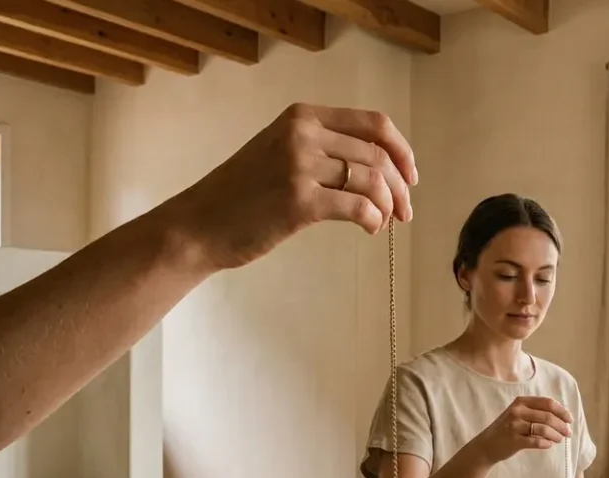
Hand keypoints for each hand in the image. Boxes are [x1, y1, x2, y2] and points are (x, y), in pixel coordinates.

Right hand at [162, 103, 416, 270]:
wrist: (198, 225)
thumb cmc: (242, 195)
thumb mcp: (280, 152)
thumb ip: (323, 149)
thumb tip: (382, 169)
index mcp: (302, 116)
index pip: (374, 123)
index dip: (402, 150)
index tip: (411, 176)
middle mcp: (302, 133)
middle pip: (379, 155)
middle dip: (401, 187)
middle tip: (405, 212)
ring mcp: (299, 165)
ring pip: (373, 180)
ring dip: (390, 205)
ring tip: (386, 222)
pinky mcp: (299, 200)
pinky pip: (358, 207)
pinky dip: (374, 220)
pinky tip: (370, 229)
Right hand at [468, 396, 572, 464]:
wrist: (486, 445)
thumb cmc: (507, 429)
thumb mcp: (519, 414)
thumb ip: (536, 412)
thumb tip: (562, 417)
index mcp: (521, 401)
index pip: (548, 403)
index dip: (562, 411)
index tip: (570, 420)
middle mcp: (517, 411)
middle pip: (548, 416)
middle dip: (562, 425)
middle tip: (568, 433)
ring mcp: (514, 425)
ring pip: (544, 429)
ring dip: (556, 435)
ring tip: (559, 440)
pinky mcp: (513, 440)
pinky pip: (536, 441)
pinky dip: (546, 443)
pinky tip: (549, 445)